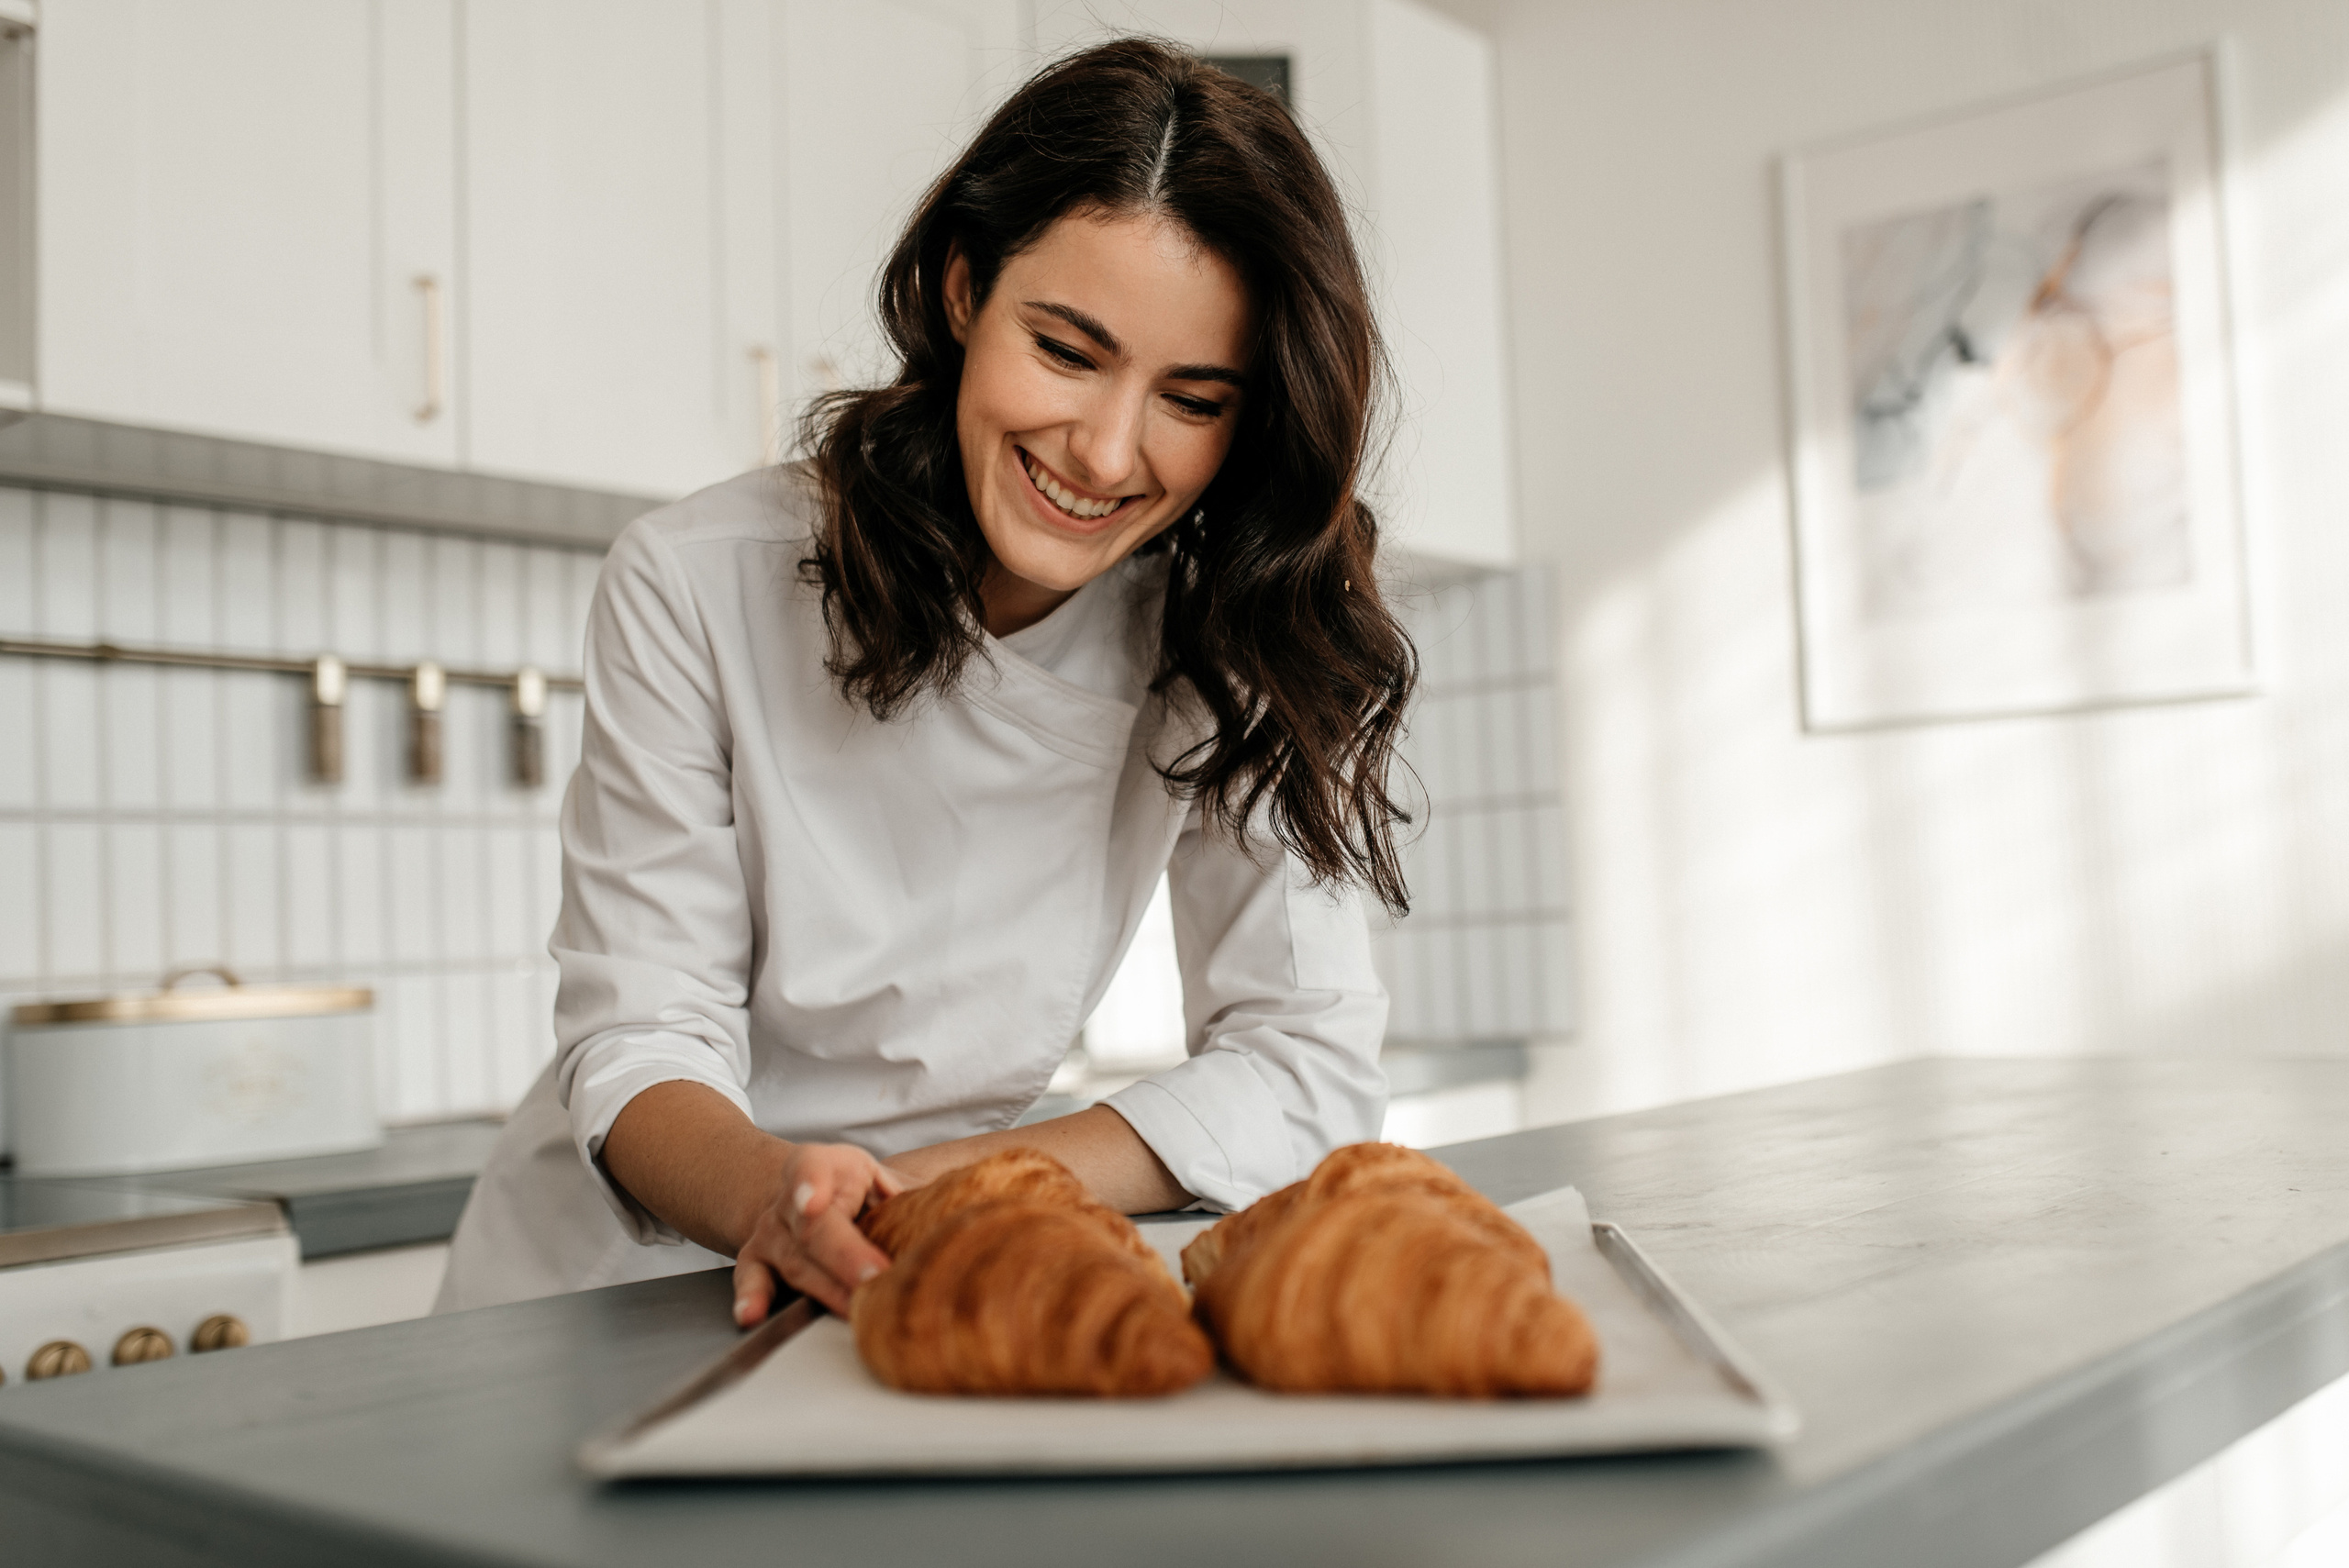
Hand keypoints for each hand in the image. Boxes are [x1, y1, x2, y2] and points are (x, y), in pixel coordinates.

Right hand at [732, 1143, 915, 1324]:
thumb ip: (907, 1194)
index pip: (813, 1168)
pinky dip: (752, 1297)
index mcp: (823, 1166)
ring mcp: (771, 1232)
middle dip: (844, 1257)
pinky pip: (752, 1278)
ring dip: (824, 1289)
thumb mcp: (877, 1174)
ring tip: (851, 1309)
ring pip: (795, 1262)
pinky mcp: (757, 1260)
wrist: (796, 1193)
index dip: (812, 1184)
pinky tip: (752, 1315)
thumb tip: (967, 1210)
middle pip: (814, 1230)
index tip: (815, 1202)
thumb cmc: (849, 1186)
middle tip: (874, 1277)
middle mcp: (790, 1201)